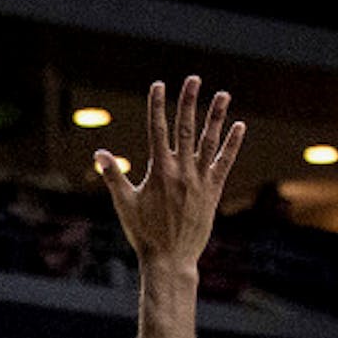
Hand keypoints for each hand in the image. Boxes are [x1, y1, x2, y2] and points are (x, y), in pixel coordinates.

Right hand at [96, 76, 244, 268]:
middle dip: (188, 102)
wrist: (170, 258)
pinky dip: (231, 144)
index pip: (156, 130)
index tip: (158, 85)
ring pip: (209, 141)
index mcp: (158, 171)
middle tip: (193, 79)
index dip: (157, 106)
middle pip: (185, 129)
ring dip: (216, 116)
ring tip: (222, 94)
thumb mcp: (123, 204)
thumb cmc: (143, 233)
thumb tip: (99, 153)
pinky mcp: (213, 191)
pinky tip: (238, 127)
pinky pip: (224, 162)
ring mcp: (200, 180)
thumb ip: (113, 176)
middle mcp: (181, 171)